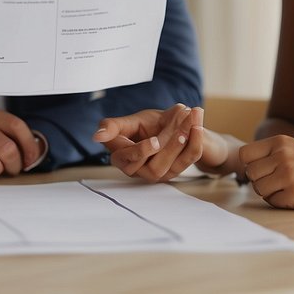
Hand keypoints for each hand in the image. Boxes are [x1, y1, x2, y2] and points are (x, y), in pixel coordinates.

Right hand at [95, 105, 228, 181]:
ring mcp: (161, 172)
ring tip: (190, 121)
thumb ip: (113, 127)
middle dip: (169, 144)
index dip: (142, 152)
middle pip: (155, 166)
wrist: (168, 125)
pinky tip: (197, 125)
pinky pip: (189, 159)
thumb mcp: (129, 121)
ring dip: (183, 143)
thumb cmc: (144, 125)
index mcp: (123, 158)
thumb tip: (97, 136)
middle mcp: (141, 170)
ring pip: (174, 165)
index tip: (155, 140)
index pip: (130, 159)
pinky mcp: (178, 169)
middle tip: (180, 121)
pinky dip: (196, 142)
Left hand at [239, 135, 293, 209]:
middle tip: (282, 184)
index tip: (265, 172)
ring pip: (259, 190)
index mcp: (280, 141)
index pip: (244, 154)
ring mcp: (289, 175)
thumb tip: (246, 167)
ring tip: (292, 190)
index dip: (251, 166)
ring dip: (272, 194)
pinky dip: (284, 204)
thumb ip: (273, 154)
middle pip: (251, 174)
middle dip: (262, 182)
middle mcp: (282, 155)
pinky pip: (275, 203)